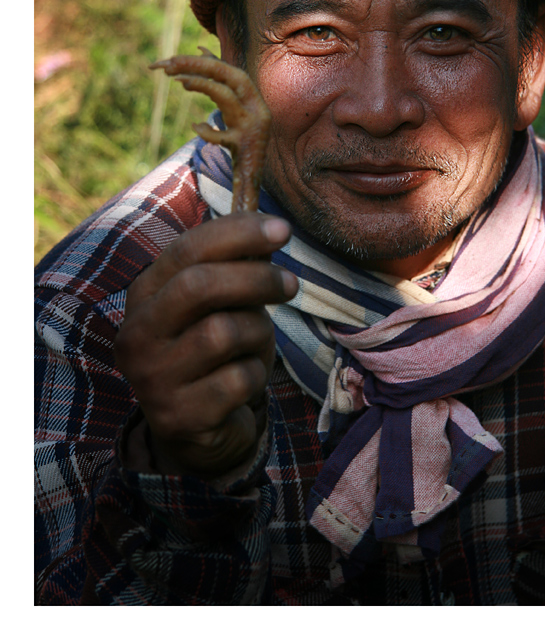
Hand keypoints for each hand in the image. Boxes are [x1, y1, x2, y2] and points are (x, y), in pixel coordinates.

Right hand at [115, 213, 296, 478]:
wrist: (197, 431)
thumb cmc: (214, 352)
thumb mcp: (219, 305)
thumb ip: (235, 268)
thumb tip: (274, 230)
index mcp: (143, 295)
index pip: (186, 249)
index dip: (238, 233)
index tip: (283, 229)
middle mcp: (136, 335)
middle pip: (200, 286)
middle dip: (255, 278)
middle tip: (291, 284)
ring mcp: (152, 379)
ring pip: (223, 333)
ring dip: (258, 334)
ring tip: (258, 343)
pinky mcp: (178, 417)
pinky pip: (238, 380)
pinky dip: (255, 374)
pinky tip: (245, 381)